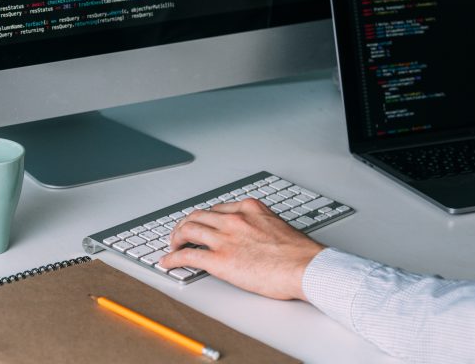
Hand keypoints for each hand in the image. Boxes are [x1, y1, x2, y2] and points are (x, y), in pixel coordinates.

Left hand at [159, 199, 323, 299]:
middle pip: (198, 216)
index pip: (217, 209)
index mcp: (249, 208)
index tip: (201, 224)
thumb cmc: (298, 253)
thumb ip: (260, 226)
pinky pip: (187, 256)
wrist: (305, 267)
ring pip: (188, 230)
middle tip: (181, 234)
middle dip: (185, 224)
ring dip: (175, 238)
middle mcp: (234, 219)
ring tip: (172, 246)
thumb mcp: (278, 226)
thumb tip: (254, 237)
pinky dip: (173, 258)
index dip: (204, 218)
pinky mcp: (219, 260)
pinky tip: (168, 262)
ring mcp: (225, 238)